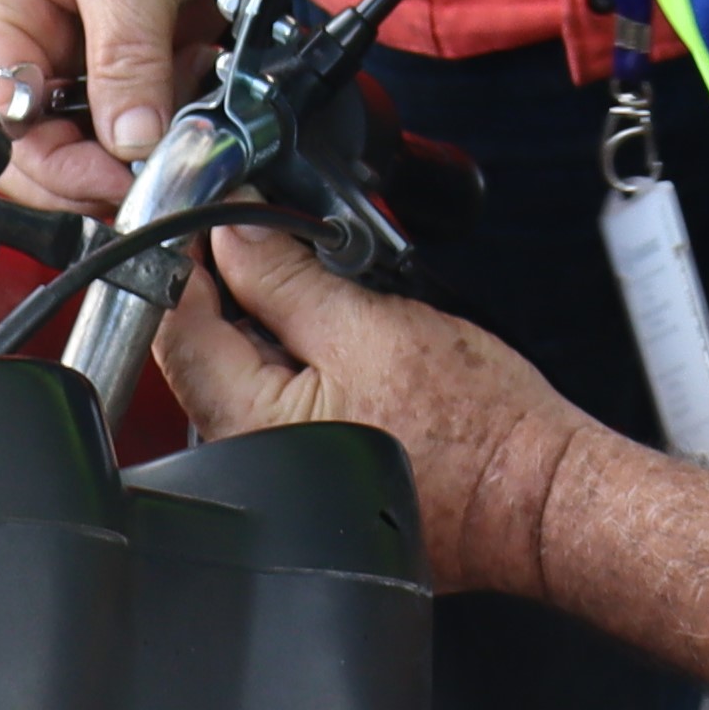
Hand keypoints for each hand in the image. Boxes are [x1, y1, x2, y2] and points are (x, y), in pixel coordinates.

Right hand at [0, 0, 284, 214]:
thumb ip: (123, 59)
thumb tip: (125, 142)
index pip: (2, 109)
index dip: (50, 157)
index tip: (108, 179)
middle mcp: (46, 20)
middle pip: (55, 131)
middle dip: (104, 157)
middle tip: (154, 170)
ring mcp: (108, 31)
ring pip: (120, 123)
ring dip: (160, 125)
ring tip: (194, 90)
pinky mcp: (165, 36)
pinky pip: (172, 100)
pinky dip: (196, 102)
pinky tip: (213, 68)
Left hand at [158, 221, 594, 595]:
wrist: (532, 496)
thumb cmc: (474, 429)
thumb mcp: (370, 324)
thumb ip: (286, 277)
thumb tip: (235, 235)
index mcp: (246, 421)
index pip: (176, 324)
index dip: (187, 256)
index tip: (212, 213)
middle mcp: (247, 454)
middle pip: (205, 345)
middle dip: (229, 280)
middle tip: (271, 228)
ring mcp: (278, 468)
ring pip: (244, 367)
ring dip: (266, 315)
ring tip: (320, 279)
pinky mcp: (313, 468)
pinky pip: (280, 396)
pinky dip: (295, 352)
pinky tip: (337, 333)